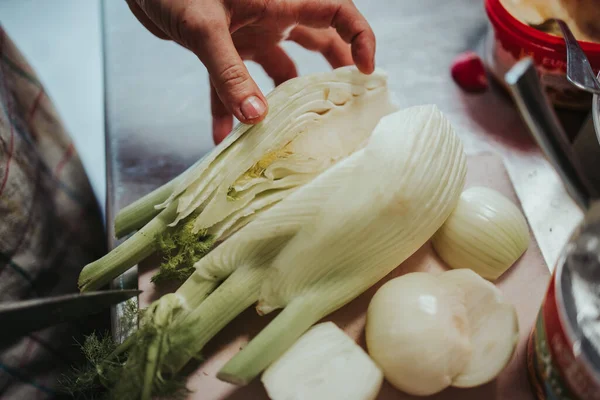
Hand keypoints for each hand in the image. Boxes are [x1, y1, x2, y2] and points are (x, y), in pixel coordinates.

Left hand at [126, 0, 375, 143]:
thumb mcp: (204, 29)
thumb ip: (229, 74)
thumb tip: (257, 119)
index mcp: (279, 0)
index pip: (335, 11)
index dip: (359, 36)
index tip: (367, 70)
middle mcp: (270, 16)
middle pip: (316, 42)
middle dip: (331, 71)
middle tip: (342, 101)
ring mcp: (247, 31)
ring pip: (278, 66)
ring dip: (280, 97)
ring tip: (287, 129)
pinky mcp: (222, 45)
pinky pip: (232, 80)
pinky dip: (229, 105)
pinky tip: (222, 135)